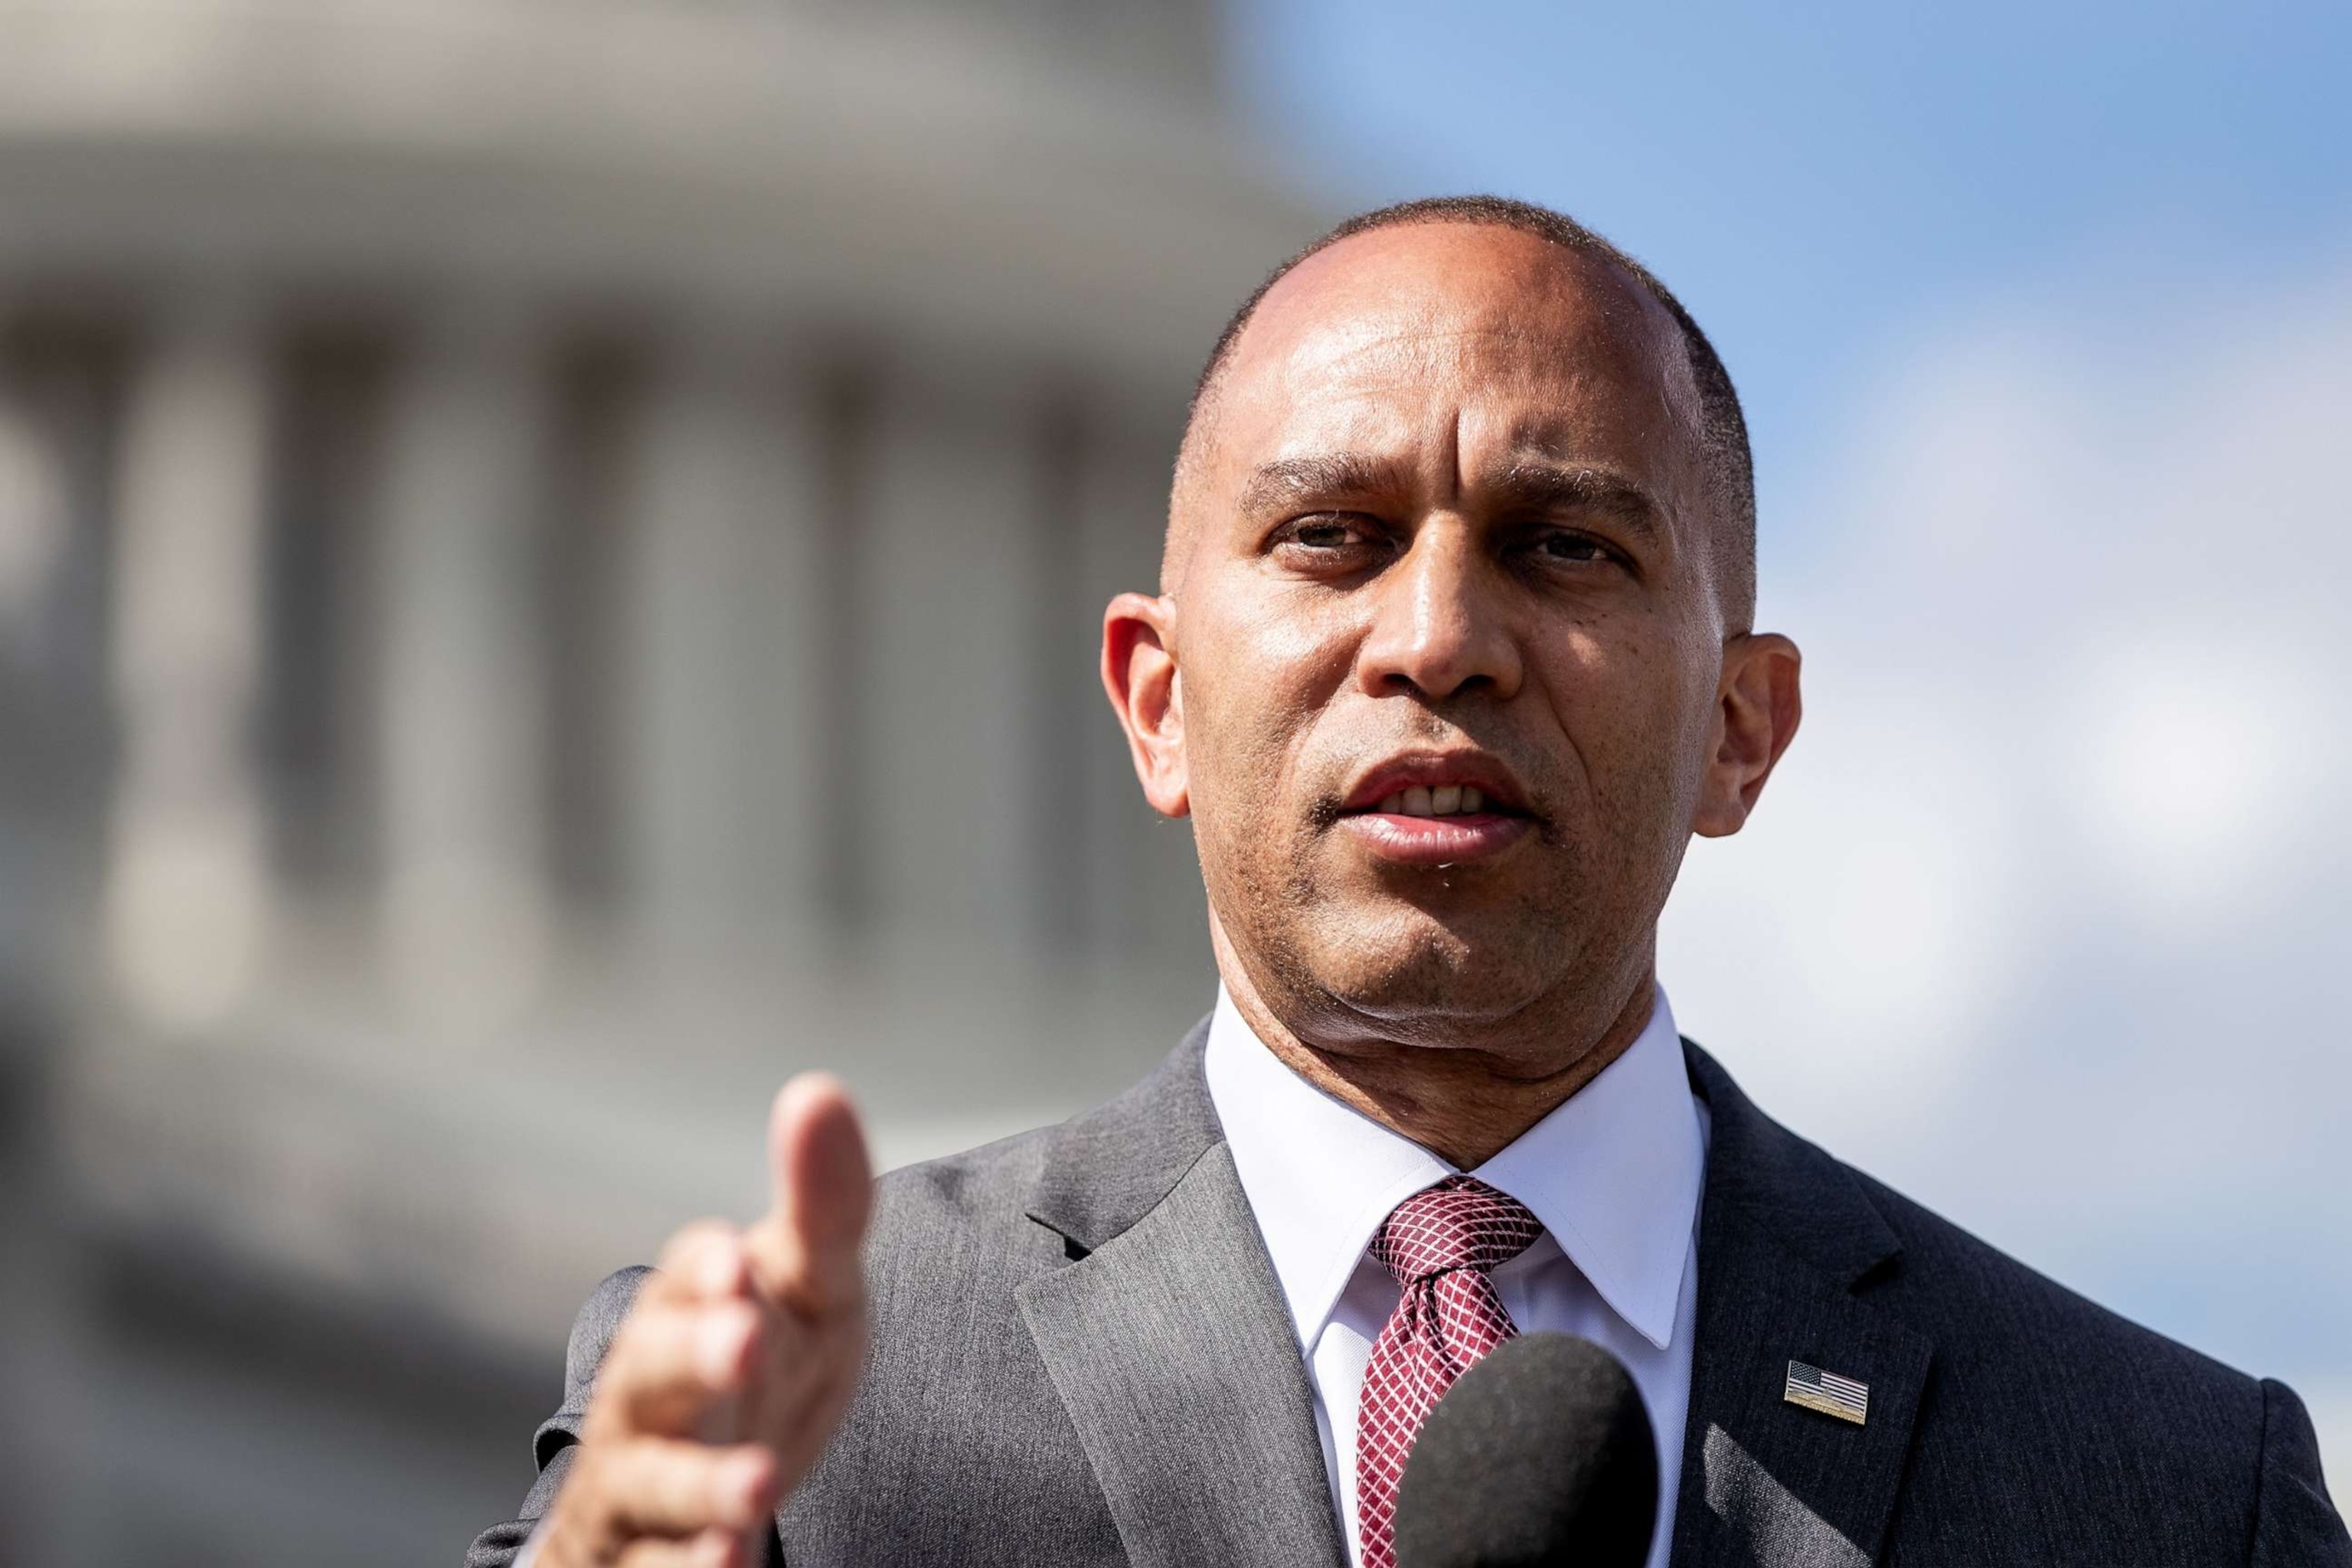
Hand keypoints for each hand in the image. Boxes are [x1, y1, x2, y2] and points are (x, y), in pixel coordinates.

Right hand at [537, 1075, 871, 1566]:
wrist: (710, 1481)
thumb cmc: (764, 1358)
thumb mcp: (808, 1286)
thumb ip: (823, 1205)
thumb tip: (819, 1090)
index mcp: (690, 1306)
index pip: (688, 1277)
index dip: (707, 1269)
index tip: (739, 1261)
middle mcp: (649, 1390)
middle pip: (654, 1370)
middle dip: (696, 1354)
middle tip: (746, 1342)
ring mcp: (639, 1478)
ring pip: (653, 1479)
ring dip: (701, 1484)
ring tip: (756, 1492)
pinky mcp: (641, 1554)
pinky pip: (652, 1567)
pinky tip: (730, 1565)